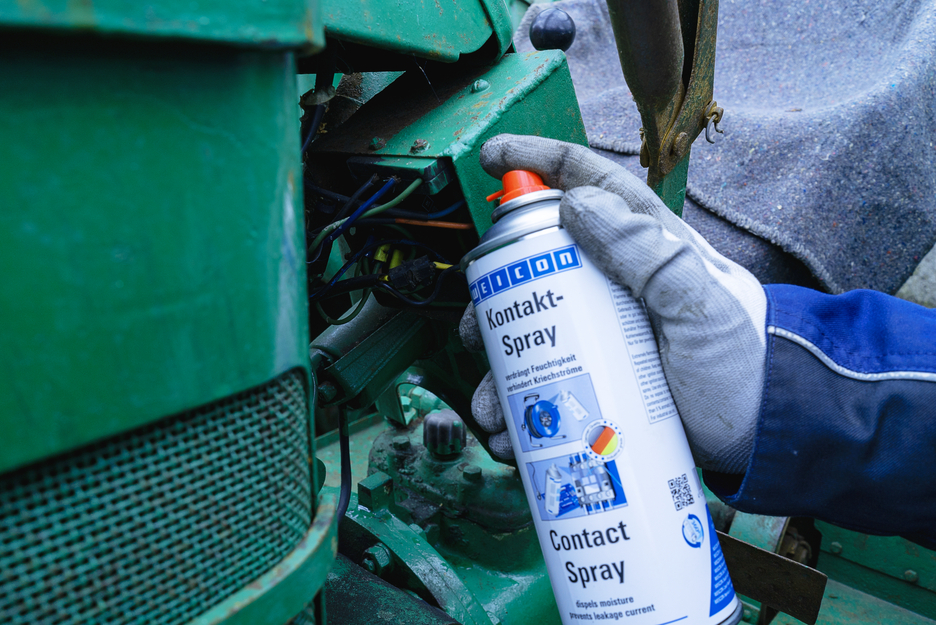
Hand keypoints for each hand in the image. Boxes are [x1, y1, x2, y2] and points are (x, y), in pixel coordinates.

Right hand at [459, 134, 766, 473]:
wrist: (769, 441)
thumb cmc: (746, 369)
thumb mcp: (704, 308)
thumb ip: (651, 254)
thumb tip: (577, 203)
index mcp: (646, 247)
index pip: (589, 183)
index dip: (538, 162)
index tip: (492, 158)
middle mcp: (616, 283)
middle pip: (536, 266)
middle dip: (494, 296)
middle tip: (477, 330)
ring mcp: (603, 333)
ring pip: (530, 334)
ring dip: (499, 369)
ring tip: (492, 408)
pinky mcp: (598, 379)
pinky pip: (544, 385)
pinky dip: (519, 410)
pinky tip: (511, 436)